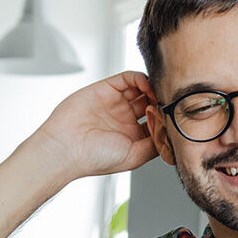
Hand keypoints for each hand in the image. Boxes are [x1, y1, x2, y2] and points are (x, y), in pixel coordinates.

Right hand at [31, 71, 159, 178]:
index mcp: (131, 136)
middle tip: (169, 103)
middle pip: (151, 103)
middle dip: (162, 101)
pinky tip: (147, 87)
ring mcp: (115, 103)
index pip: (156, 122)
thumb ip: (155, 144)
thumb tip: (170, 133)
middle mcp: (124, 119)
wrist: (66, 149)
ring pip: (142, 88)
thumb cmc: (94, 158)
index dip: (166, 119)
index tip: (172, 119)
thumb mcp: (134, 157)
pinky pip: (128, 78)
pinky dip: (141, 78)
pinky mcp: (106, 89)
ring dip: (154, 88)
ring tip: (159, 94)